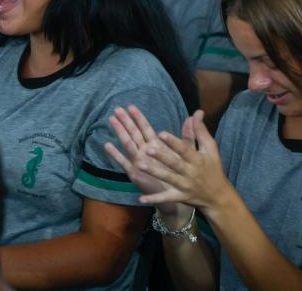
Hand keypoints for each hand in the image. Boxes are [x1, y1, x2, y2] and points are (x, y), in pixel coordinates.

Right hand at [104, 105, 191, 219]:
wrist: (177, 195)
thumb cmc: (180, 173)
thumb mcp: (185, 152)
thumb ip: (188, 135)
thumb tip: (195, 115)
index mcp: (155, 146)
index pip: (145, 128)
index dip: (139, 118)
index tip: (131, 106)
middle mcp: (144, 152)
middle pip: (133, 133)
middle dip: (125, 121)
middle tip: (117, 109)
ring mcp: (138, 162)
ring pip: (128, 144)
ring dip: (120, 132)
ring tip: (112, 121)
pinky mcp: (135, 173)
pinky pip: (124, 162)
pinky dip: (116, 154)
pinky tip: (107, 145)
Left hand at [136, 110, 231, 213]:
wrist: (218, 196)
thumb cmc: (213, 168)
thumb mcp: (210, 149)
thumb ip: (200, 131)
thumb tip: (196, 112)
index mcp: (197, 159)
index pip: (184, 149)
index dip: (173, 142)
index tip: (161, 133)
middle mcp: (190, 172)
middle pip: (174, 163)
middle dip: (161, 156)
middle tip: (147, 148)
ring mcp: (184, 186)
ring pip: (168, 178)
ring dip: (154, 172)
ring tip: (138, 165)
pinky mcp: (180, 197)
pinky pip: (166, 198)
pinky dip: (154, 198)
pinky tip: (141, 198)